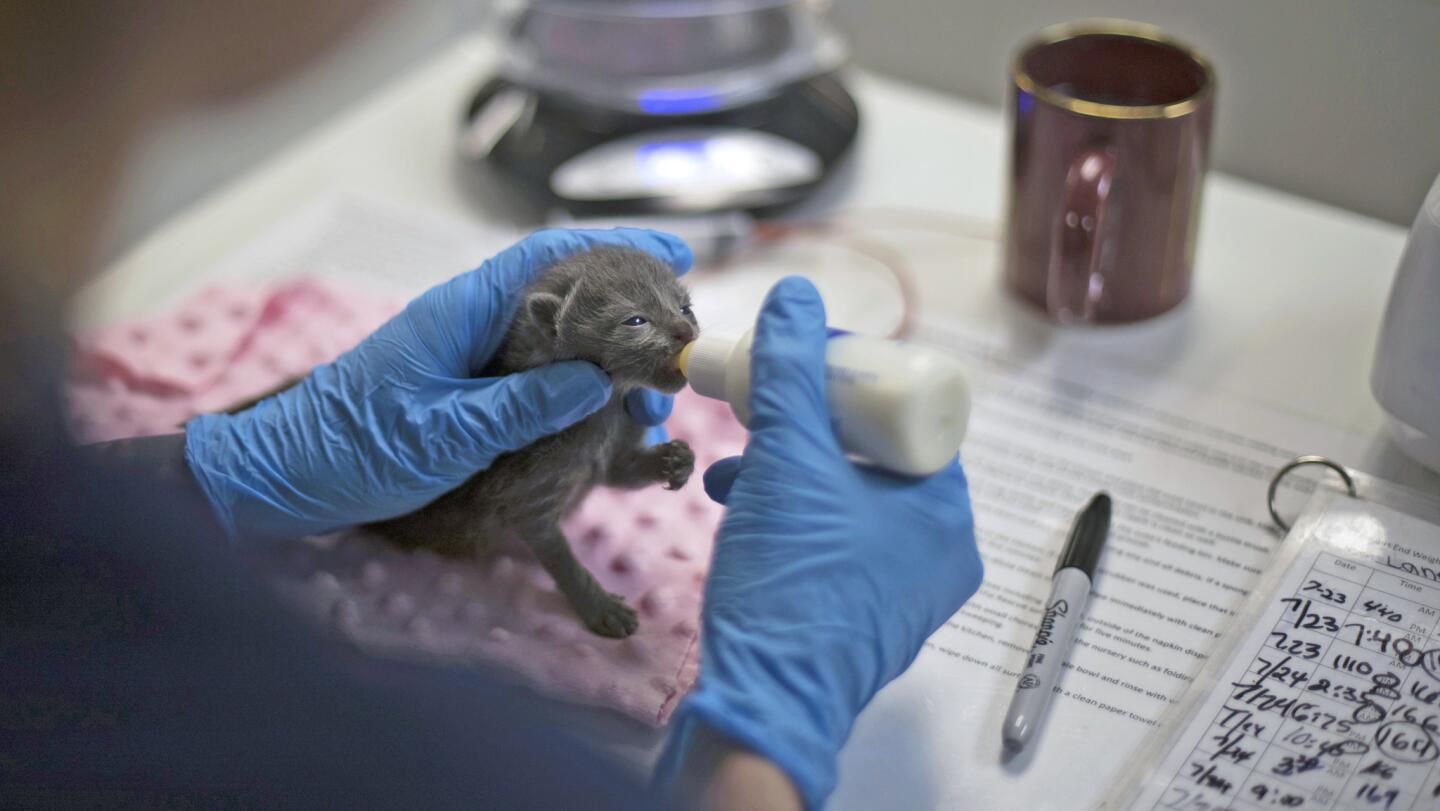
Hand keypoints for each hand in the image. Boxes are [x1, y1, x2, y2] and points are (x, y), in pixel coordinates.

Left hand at [184, 228, 691, 539]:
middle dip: (631, 308)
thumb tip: (598, 383)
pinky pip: (537, 367)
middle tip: (680, 342)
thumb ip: (522, 407)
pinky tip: (607, 408)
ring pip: (557, 332)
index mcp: (464, 309)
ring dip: (610, 353)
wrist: (284, 474)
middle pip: (566, 290)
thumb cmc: (351, 448)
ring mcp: (469, 349)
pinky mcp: (466, 383)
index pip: (553, 256)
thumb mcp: (443, 435)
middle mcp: (472, 317)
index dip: (619, 249)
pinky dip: (579, 379)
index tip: (675, 258)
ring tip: (654, 392)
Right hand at [656, 277, 982, 808]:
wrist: (764, 702)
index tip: (799, 370)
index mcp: (945, 510)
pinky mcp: (864, 617)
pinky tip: (741, 509)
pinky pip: (837, 545)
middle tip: (761, 412)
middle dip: (807, 430)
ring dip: (791, 473)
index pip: (906, 415)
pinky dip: (794, 519)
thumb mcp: (787, 462)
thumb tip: (798, 296)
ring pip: (849, 501)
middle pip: (872, 455)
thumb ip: (790, 374)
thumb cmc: (790, 582)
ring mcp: (904, 590)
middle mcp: (939, 552)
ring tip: (735, 466)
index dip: (850, 383)